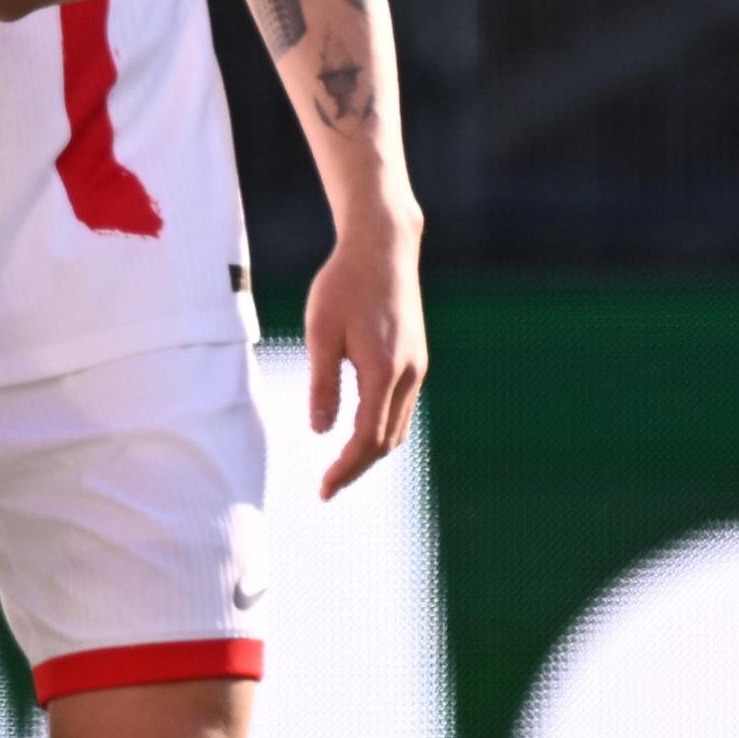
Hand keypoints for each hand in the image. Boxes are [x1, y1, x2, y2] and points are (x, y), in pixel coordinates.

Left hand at [306, 214, 427, 498]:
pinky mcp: (417, 357)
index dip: (344, 469)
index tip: (323, 490)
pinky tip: (361, 429)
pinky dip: (382, 428)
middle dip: (357, 468)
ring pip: (398, 427)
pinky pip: (402, 408)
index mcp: (383, 372)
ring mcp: (417, 367)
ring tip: (341, 465)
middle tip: (328, 486)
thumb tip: (321, 431)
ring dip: (372, 450)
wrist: (383, 247)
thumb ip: (322, 383)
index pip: (366, 439)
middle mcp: (408, 376)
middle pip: (387, 441)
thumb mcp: (321, 333)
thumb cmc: (344, 284)